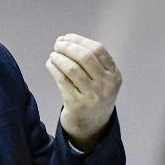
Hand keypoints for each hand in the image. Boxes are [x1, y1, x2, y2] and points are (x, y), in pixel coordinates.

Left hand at [44, 34, 121, 150]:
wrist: (92, 127)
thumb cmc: (93, 96)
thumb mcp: (102, 79)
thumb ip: (91, 61)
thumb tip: (66, 40)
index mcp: (114, 75)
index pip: (98, 50)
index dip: (80, 40)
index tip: (67, 37)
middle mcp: (106, 85)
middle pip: (85, 57)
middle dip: (68, 47)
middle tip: (57, 44)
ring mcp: (92, 96)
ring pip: (72, 69)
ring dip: (59, 58)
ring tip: (53, 55)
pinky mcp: (77, 105)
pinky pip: (62, 81)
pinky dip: (54, 69)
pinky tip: (50, 64)